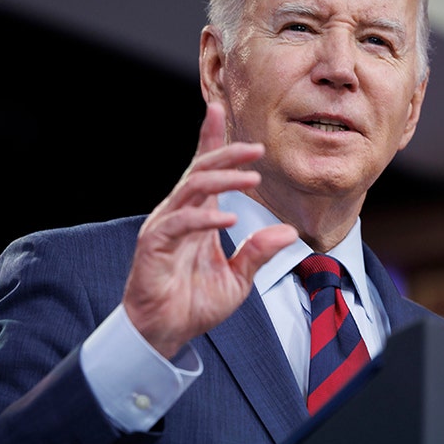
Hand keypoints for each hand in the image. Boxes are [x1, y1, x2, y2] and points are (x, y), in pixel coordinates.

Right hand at [122, 102, 297, 357]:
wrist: (164, 334)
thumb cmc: (194, 305)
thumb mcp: (238, 279)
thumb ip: (258, 253)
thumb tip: (288, 232)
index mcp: (198, 216)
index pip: (204, 169)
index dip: (211, 139)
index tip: (219, 110)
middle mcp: (179, 214)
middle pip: (200, 170)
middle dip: (226, 153)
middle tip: (257, 147)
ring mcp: (165, 227)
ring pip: (192, 189)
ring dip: (223, 180)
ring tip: (251, 176)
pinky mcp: (155, 246)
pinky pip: (181, 223)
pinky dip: (206, 219)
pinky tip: (229, 218)